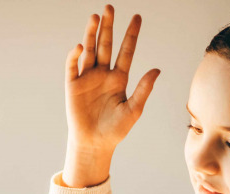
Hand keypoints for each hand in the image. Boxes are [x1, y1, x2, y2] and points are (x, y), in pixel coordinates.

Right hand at [65, 4, 160, 151]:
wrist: (94, 144)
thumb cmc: (115, 130)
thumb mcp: (133, 110)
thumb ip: (143, 89)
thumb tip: (156, 70)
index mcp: (119, 78)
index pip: (126, 51)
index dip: (131, 34)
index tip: (137, 17)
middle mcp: (103, 74)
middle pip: (106, 45)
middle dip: (108, 27)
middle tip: (110, 8)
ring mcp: (87, 78)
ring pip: (90, 51)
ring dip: (92, 34)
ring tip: (95, 17)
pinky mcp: (73, 85)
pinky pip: (73, 66)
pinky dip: (76, 55)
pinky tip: (81, 46)